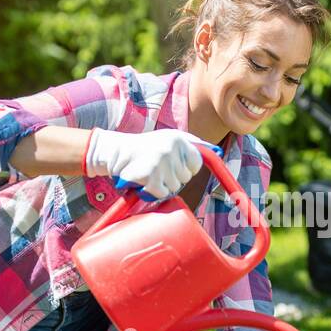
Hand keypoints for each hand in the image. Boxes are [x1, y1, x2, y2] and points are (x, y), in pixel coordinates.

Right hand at [85, 128, 220, 200]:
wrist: (114, 152)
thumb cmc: (144, 147)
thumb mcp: (169, 138)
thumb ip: (193, 143)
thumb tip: (216, 151)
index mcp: (179, 139)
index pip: (196, 164)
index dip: (185, 169)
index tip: (172, 166)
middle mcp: (172, 148)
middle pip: (186, 178)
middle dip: (172, 177)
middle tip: (156, 167)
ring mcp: (161, 162)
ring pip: (175, 187)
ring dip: (162, 184)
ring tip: (150, 173)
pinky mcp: (150, 176)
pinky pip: (162, 193)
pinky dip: (153, 192)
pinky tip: (143, 181)